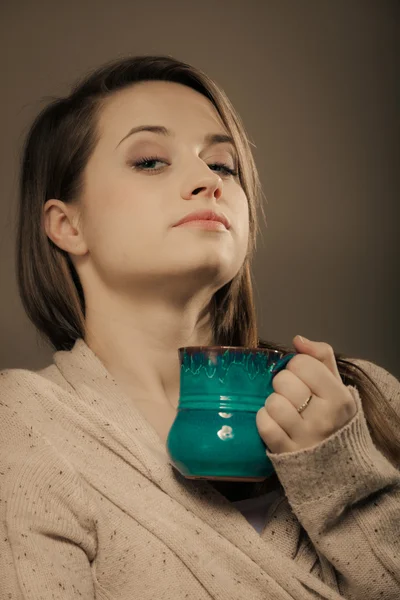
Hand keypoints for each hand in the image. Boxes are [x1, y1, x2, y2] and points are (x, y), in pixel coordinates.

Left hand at [256, 336, 356, 453]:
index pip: (302, 363)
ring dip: (274, 403)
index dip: (296, 366)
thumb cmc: (333, 418)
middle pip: (283, 381)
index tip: (303, 378)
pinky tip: (275, 423)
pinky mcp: (285, 453)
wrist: (337, 465)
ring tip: (285, 410)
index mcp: (339, 398)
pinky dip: (265, 420)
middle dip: (283, 384)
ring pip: (272, 402)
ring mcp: (304, 438)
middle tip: (292, 395)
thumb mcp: (337, 387)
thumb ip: (321, 357)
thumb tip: (298, 340)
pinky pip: (263, 424)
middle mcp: (324, 418)